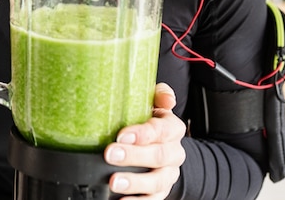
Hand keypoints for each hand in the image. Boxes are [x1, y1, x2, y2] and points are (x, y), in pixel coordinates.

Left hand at [104, 83, 185, 198]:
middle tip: (110, 154)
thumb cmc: (150, 119)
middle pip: (159, 155)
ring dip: (134, 182)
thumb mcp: (154, 102)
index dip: (142, 134)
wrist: (162, 145)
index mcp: (173, 128)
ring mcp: (169, 174)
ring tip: (114, 181)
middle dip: (133, 156)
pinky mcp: (162, 191)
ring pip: (156, 181)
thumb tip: (167, 97)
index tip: (121, 135)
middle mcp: (174, 152)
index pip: (161, 130)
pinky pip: (153, 199)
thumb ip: (159, 94)